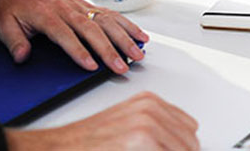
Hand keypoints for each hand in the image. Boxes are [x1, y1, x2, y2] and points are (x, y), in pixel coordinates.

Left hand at [0, 0, 147, 74]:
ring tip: (137, 52)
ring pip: (107, 21)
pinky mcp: (87, 6)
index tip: (91, 65)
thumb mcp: (3, 24)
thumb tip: (22, 56)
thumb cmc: (12, 6)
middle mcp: (67, 9)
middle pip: (92, 29)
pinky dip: (127, 24)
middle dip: (109, 49)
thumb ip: (14, 41)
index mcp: (47, 15)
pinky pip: (110, 14)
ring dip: (124, 37)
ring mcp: (79, 6)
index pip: (66, 34)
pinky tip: (138, 35)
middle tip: (121, 65)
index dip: (79, 50)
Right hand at [4, 91, 198, 150]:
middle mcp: (151, 109)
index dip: (184, 147)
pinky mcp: (142, 140)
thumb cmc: (87, 141)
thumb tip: (185, 143)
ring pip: (184, 149)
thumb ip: (157, 130)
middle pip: (190, 142)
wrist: (59, 148)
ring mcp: (148, 124)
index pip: (189, 129)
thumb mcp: (128, 126)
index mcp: (150, 103)